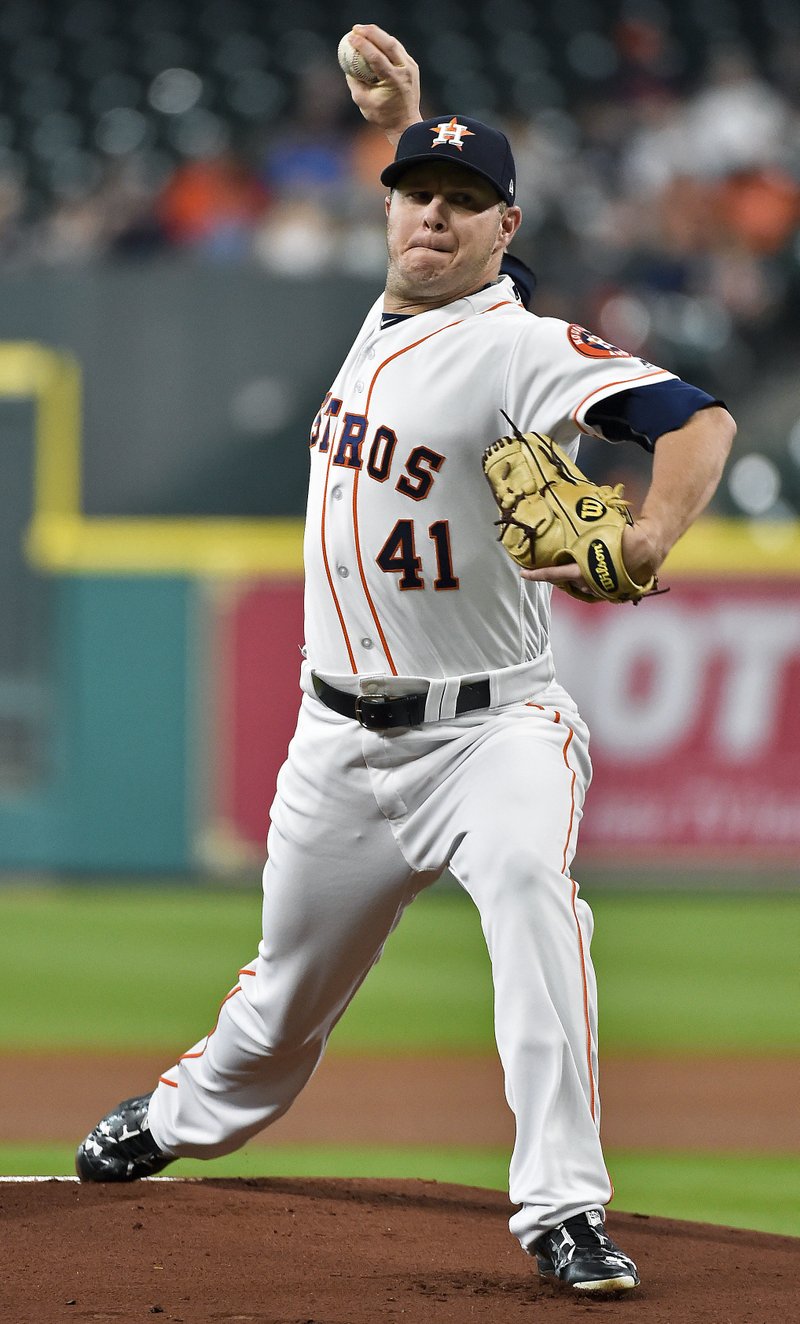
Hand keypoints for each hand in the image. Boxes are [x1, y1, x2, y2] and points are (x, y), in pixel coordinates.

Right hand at [343, 24, 421, 144]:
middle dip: (370, 32)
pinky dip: (385, 43)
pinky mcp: (412, 66)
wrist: (406, 124)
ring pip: (394, 43)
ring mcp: (411, 67)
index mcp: (393, 81)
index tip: (350, 38)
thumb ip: (354, 82)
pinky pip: (397, 49)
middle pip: (388, 43)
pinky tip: (374, 40)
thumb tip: (346, 64)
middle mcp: (405, 71)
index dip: (362, 45)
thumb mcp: (362, 101)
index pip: (376, 57)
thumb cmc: (382, 116)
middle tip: (356, 28)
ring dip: (378, 35)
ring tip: (363, 30)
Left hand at [520, 520, 663, 598]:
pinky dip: (591, 581)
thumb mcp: (600, 529)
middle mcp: (590, 583)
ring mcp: (602, 590)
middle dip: (557, 575)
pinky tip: (593, 572)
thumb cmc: (625, 535)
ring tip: (575, 566)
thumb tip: (569, 507)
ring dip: (575, 578)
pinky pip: (596, 588)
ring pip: (581, 587)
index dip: (538, 574)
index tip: (523, 575)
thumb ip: (583, 528)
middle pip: (566, 582)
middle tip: (547, 568)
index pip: (555, 573)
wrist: (651, 547)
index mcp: (584, 569)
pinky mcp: (612, 591)